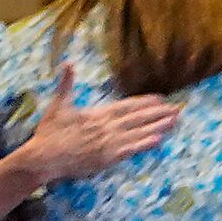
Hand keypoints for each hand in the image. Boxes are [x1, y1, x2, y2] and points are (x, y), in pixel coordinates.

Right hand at [22, 69, 178, 184]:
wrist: (44, 157)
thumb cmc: (49, 132)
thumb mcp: (57, 104)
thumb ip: (66, 84)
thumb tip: (68, 62)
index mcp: (97, 114)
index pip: (126, 106)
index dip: (145, 102)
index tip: (160, 98)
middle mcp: (106, 126)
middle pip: (137, 118)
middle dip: (158, 113)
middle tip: (177, 108)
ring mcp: (109, 142)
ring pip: (138, 132)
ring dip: (157, 126)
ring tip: (174, 121)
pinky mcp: (107, 158)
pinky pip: (130, 150)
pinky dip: (144, 144)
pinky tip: (158, 140)